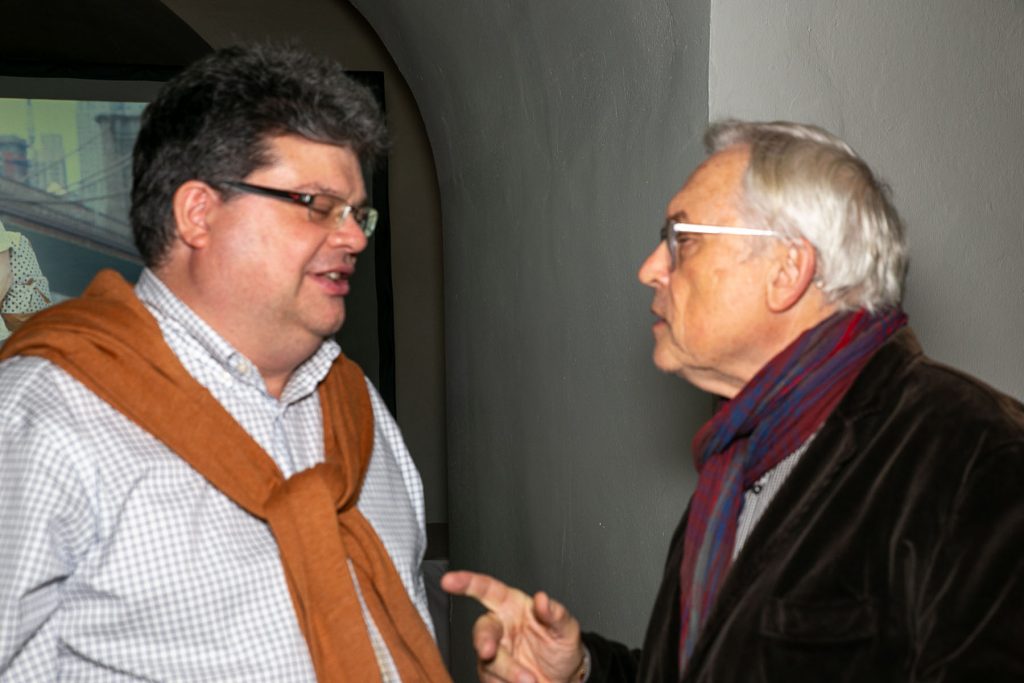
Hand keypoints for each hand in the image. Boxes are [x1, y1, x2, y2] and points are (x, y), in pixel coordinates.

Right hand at [442, 570, 584, 682]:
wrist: (566, 680)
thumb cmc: (561, 647)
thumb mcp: (566, 629)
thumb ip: (555, 613)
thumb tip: (542, 598)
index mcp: (513, 607)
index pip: (486, 590)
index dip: (466, 583)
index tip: (449, 580)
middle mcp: (499, 628)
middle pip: (482, 629)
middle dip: (484, 641)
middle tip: (489, 652)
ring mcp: (494, 653)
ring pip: (488, 660)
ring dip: (508, 671)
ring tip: (530, 680)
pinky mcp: (492, 676)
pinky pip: (491, 680)